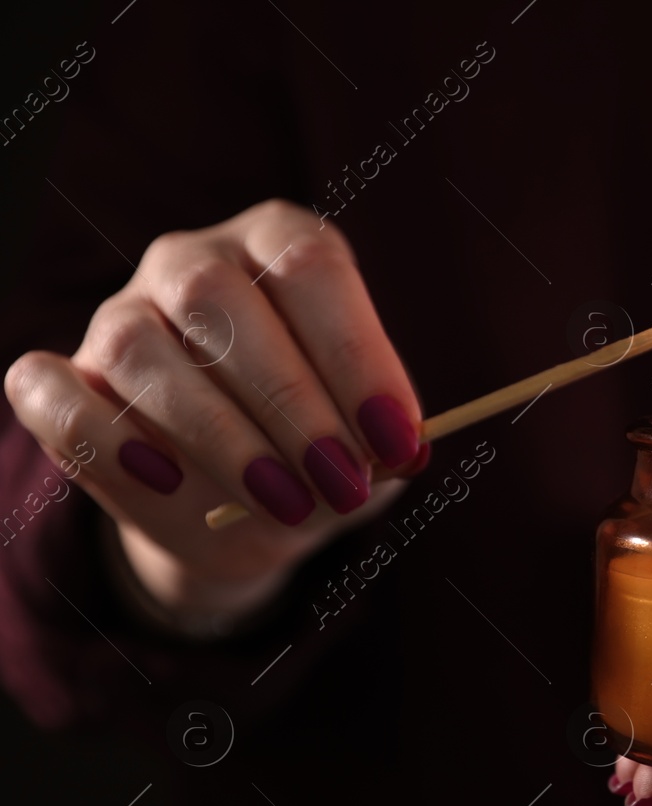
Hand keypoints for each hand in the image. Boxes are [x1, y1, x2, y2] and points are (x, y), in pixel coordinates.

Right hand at [5, 200, 424, 629]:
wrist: (247, 512)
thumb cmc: (323, 454)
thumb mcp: (370, 448)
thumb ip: (383, 437)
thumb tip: (401, 448)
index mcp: (277, 246)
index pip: (308, 263)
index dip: (356, 351)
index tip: (396, 436)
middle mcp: (191, 262)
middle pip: (219, 300)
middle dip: (291, 402)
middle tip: (343, 480)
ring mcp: (118, 315)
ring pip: (140, 349)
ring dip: (220, 435)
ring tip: (285, 502)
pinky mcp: (62, 379)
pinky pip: (49, 390)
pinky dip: (104, 438)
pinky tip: (169, 480)